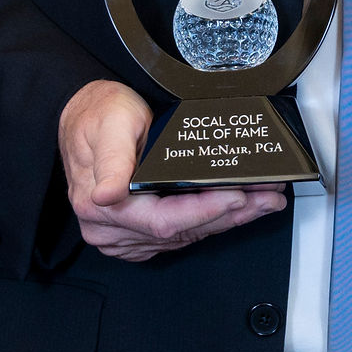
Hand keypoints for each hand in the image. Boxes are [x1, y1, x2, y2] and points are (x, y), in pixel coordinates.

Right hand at [60, 79, 290, 263]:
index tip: (237, 197)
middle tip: (267, 198)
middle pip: (181, 232)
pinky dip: (208, 222)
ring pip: (185, 236)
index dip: (205, 211)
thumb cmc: (99, 115)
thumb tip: (107, 195)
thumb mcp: (110, 124)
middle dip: (230, 215)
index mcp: (101, 204)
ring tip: (262, 202)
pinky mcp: (134, 236)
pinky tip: (234, 210)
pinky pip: (178, 236)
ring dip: (226, 220)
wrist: (84, 116)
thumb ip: (112, 159)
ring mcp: (122, 236)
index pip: (164, 221)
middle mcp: (110, 229)